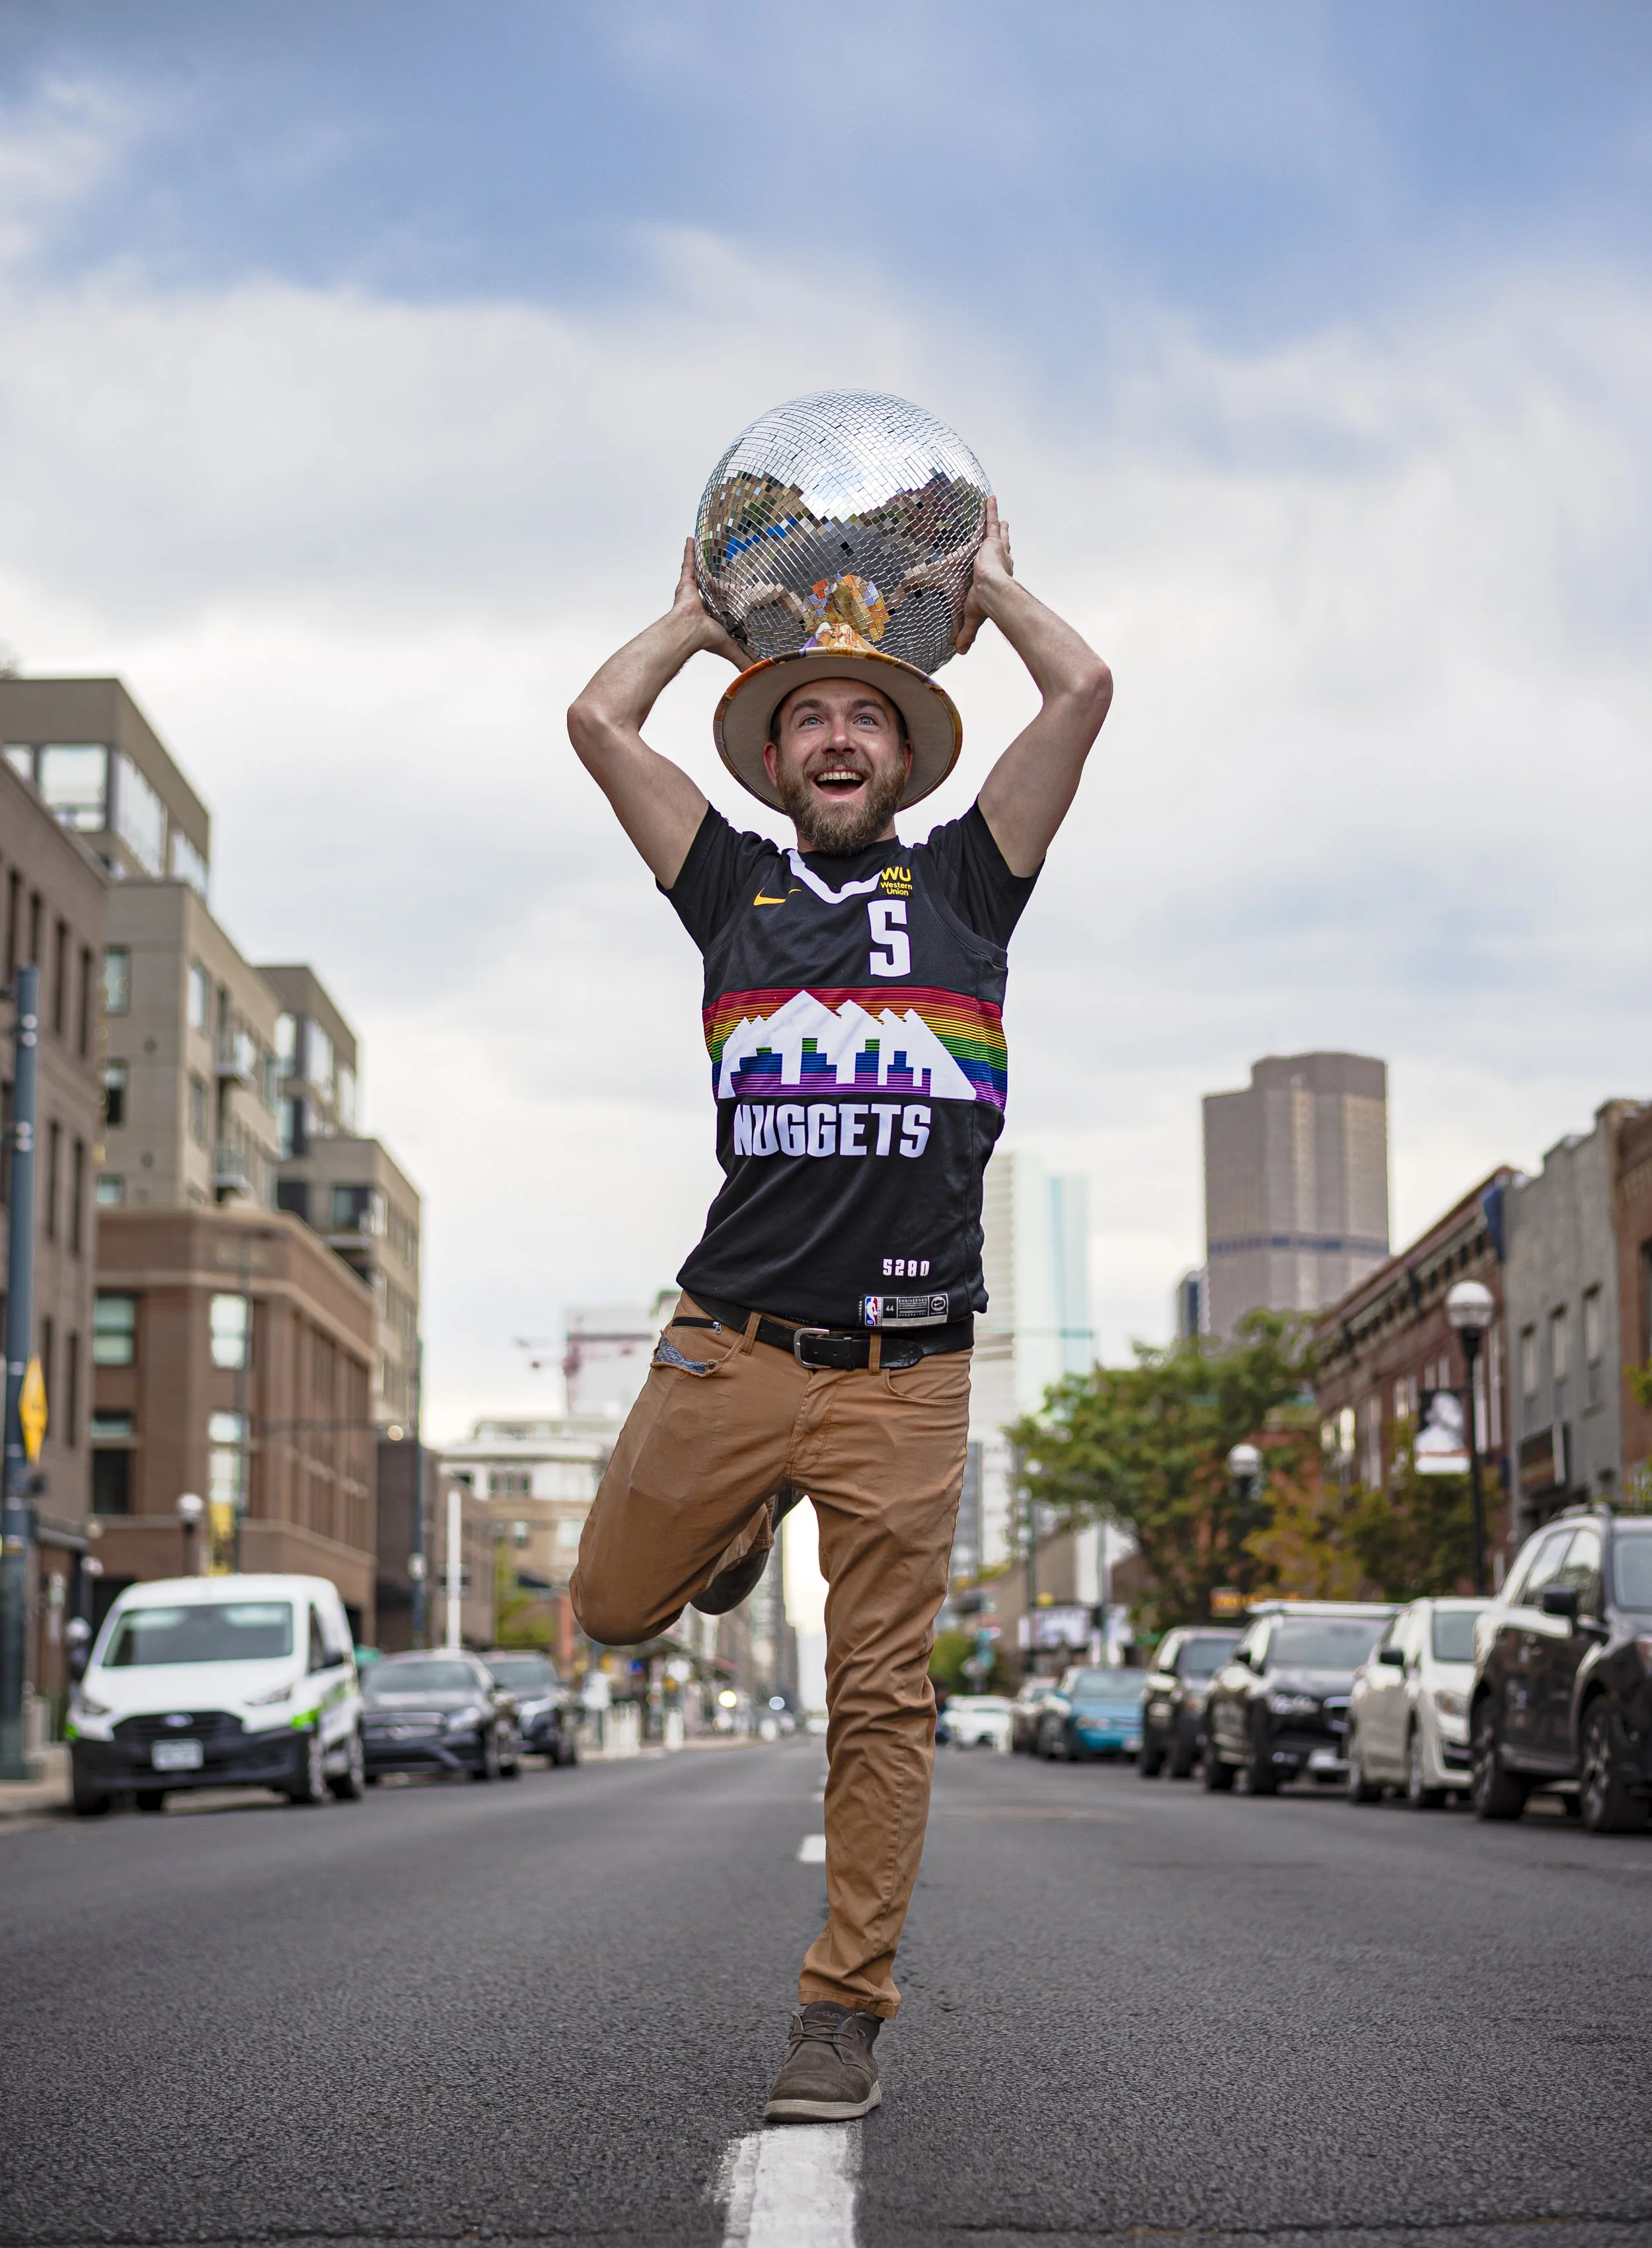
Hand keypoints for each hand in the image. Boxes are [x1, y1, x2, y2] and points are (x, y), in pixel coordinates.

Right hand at [673, 537, 746, 667]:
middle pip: (711, 586)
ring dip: (702, 561)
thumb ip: (744, 659)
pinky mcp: (686, 582)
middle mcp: (702, 602)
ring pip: (700, 572)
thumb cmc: (705, 638)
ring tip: (707, 546)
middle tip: (721, 565)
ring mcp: (693, 591)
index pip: (723, 604)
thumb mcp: (732, 647)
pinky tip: (691, 539)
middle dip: (714, 577)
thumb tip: (758, 672)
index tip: (733, 594)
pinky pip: (688, 563)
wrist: (688, 630)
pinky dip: (689, 551)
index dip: (728, 599)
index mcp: (712, 615)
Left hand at [955, 496, 1012, 654]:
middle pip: (1002, 545)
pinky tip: (989, 498)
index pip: (1000, 566)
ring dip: (995, 518)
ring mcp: (996, 550)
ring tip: (993, 505)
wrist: (993, 592)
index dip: (1001, 561)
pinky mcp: (991, 541)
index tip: (1001, 555)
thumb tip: (959, 652)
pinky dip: (990, 509)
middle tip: (1005, 526)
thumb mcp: (970, 615)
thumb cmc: (985, 603)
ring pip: (995, 530)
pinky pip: (990, 520)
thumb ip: (965, 632)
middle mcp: (1001, 561)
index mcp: (997, 576)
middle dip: (1003, 536)